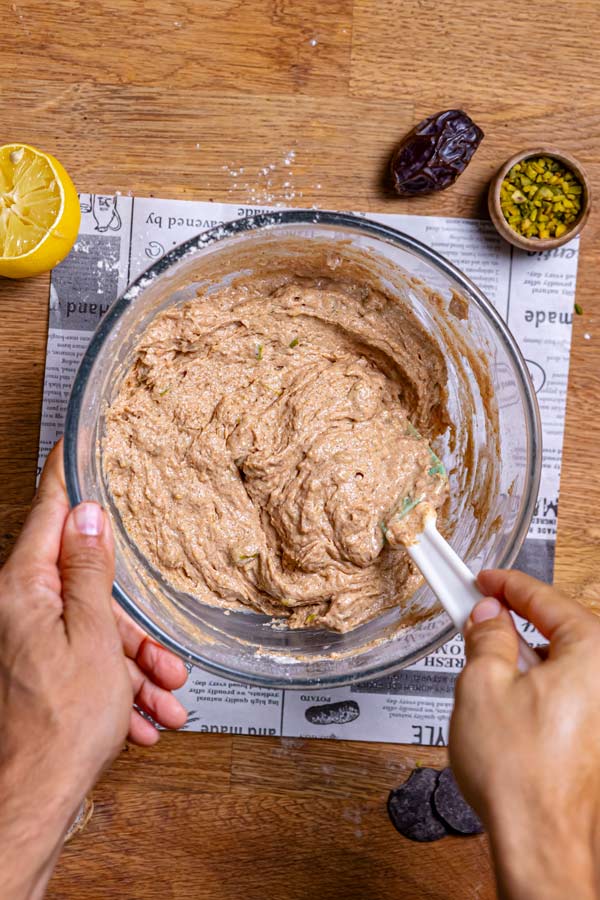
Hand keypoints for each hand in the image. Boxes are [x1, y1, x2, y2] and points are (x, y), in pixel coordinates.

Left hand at [0, 442, 187, 898]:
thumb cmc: (62, 724)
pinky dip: (118, 688)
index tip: (72, 444)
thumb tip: (88, 515)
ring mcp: (27, 643)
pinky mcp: (38, 672)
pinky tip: (143, 717)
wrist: (34, 800)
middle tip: (165, 654)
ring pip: (93, 633)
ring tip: (164, 698)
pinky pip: (86, 665)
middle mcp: (19, 610)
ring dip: (134, 665)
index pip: (49, 513)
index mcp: (24, 589)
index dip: (66, 478)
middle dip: (132, 625)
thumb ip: (91, 571)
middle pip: (87, 589)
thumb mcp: (94, 637)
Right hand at [450, 570, 599, 899]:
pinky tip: (504, 708)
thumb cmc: (521, 776)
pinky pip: (563, 692)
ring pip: (557, 663)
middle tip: (475, 621)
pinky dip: (532, 689)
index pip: (543, 598)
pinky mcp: (594, 734)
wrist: (539, 843)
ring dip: (520, 662)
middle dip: (512, 626)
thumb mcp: (482, 684)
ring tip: (485, 679)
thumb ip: (485, 637)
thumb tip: (487, 617)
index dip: (504, 584)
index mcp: (592, 653)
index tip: (483, 578)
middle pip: (554, 629)